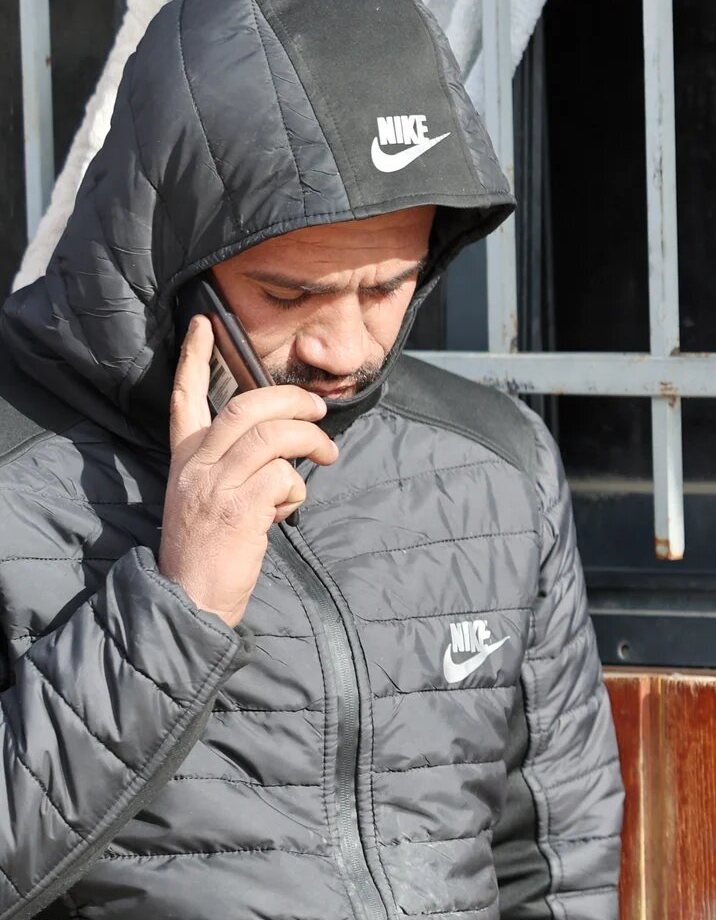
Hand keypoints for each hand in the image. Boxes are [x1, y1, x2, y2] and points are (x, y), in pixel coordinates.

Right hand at [158, 314, 338, 624]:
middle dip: (292, 399)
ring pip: (273, 436)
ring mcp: (214, 485)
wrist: (191, 596)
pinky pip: (283, 478)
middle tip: (320, 410)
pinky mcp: (238, 509)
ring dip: (310, 440)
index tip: (204, 323)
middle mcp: (195, 465)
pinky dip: (296, 491)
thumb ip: (238, 466)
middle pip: (247, 406)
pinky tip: (285, 512)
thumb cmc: (211, 549)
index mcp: (185, 457)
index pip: (184, 396)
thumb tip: (288, 446)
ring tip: (326, 454)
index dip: (192, 357)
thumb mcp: (210, 496)